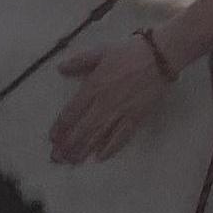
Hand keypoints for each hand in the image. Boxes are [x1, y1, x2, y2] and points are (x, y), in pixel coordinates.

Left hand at [49, 37, 173, 164]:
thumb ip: (79, 61)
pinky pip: (121, 137)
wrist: (159, 57)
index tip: (53, 138)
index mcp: (93, 86)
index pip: (72, 111)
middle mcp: (104, 103)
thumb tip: (60, 69)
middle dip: (68, 145)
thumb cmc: (129, 52)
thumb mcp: (100, 51)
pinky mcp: (136, 118)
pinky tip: (100, 158)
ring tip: (73, 161)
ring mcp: (121, 112)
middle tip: (58, 158)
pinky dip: (110, 149)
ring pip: (99, 136)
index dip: (61, 127)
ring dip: (84, 150)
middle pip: (82, 129)